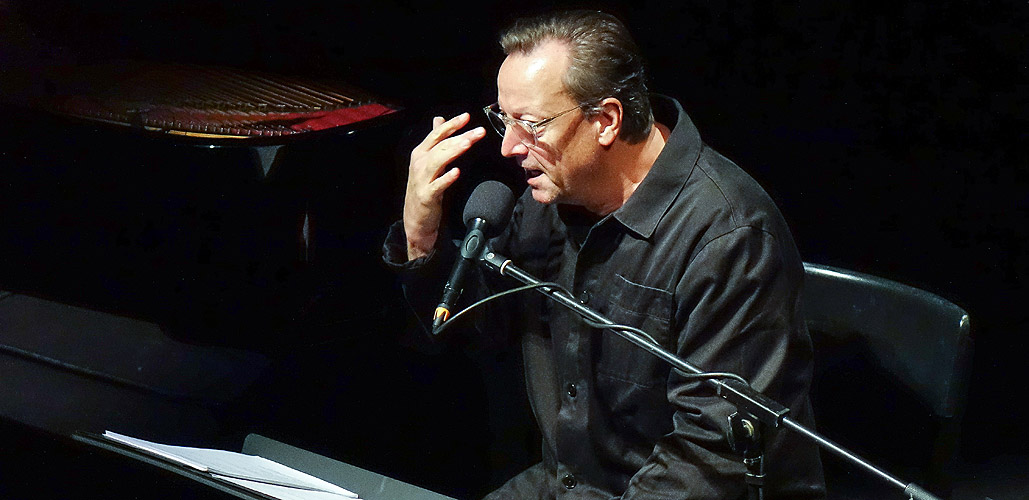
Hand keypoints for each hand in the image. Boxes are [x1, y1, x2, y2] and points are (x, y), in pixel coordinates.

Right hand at [403, 113, 485, 260]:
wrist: (416, 218)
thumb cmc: (425, 187)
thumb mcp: (428, 161)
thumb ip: (436, 140)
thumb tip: (439, 119)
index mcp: (421, 153)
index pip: (437, 134)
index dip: (452, 124)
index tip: (467, 116)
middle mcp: (420, 163)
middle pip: (441, 145)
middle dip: (461, 136)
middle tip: (479, 131)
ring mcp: (422, 179)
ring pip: (438, 161)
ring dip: (453, 151)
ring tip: (467, 144)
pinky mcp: (426, 196)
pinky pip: (437, 185)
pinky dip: (446, 178)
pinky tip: (456, 172)